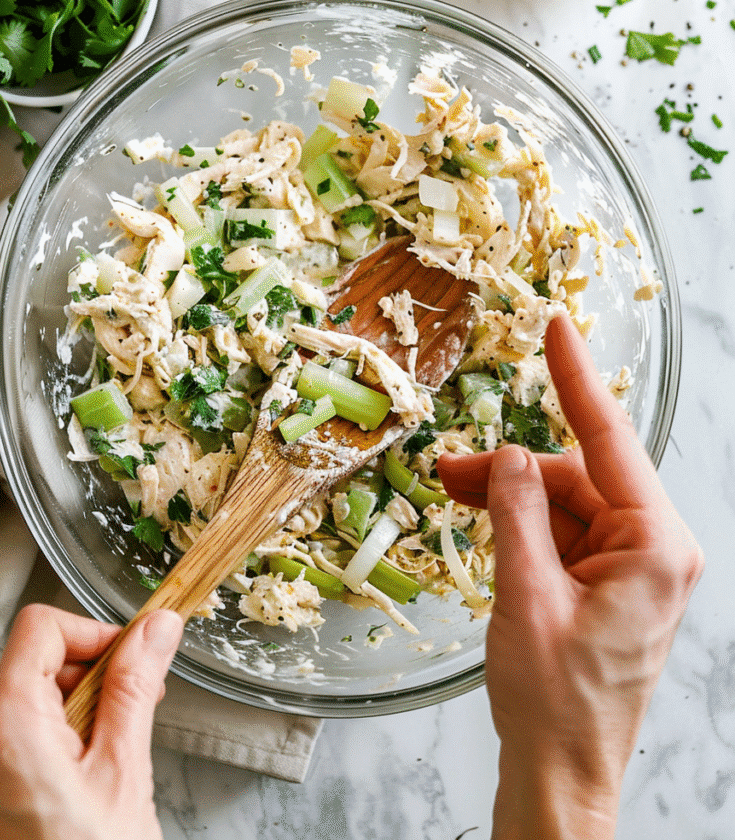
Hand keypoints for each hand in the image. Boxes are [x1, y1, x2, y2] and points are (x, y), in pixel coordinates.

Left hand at [0, 604, 183, 839]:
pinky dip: (63, 733)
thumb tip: (156, 628)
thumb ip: (136, 686)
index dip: (95, 632)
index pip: (43, 627)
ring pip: (34, 694)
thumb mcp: (123, 769)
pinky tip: (93, 771)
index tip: (135, 654)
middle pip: (39, 659)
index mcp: (5, 722)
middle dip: (96, 674)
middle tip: (140, 708)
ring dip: (84, 707)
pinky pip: (22, 729)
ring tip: (116, 754)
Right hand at [437, 314, 702, 839]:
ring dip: (508, 496)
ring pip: (562, 501)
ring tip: (451, 491)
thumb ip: (517, 512)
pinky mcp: (605, 583)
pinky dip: (519, 523)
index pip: (609, 441)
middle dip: (511, 467)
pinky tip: (482, 519)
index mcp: (653, 546)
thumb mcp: (525, 595)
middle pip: (575, 476)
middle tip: (448, 467)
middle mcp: (651, 548)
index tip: (556, 329)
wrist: (560, 772)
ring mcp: (628, 566)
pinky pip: (560, 531)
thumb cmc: (553, 701)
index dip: (576, 379)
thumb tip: (510, 455)